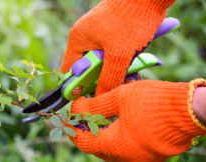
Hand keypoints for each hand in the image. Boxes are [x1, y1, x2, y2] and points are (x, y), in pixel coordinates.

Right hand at [61, 0, 175, 95]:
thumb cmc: (131, 19)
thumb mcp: (119, 55)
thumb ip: (109, 79)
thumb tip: (101, 97)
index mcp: (78, 40)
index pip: (69, 69)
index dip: (76, 85)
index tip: (89, 97)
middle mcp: (86, 37)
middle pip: (89, 67)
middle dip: (102, 79)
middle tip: (116, 86)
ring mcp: (101, 34)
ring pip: (104, 61)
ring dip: (116, 70)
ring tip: (131, 74)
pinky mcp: (114, 32)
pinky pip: (114, 53)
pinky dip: (123, 61)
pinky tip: (136, 63)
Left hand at [64, 79, 205, 161]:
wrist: (190, 111)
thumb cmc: (153, 103)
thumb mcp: (118, 98)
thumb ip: (93, 106)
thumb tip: (75, 108)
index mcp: (113, 148)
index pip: (82, 141)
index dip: (70, 127)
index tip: (63, 116)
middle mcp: (124, 160)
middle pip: (95, 146)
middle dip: (85, 130)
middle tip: (79, 114)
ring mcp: (138, 161)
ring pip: (110, 148)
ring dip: (101, 133)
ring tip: (96, 116)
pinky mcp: (149, 158)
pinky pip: (125, 150)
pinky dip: (116, 137)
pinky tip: (115, 123)